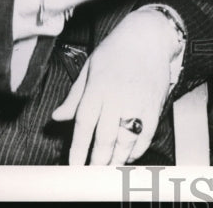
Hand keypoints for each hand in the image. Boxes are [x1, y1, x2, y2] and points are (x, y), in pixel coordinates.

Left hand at [51, 8, 182, 164]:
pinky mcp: (155, 105)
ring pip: (127, 140)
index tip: (73, 166)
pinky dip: (137, 150)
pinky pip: (146, 135)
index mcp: (98, 86)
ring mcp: (139, 102)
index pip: (84, 123)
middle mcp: (119, 96)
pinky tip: (128, 156)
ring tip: (108, 171)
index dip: (78, 148)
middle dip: (97, 160)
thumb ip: (75, 96)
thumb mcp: (89, 68)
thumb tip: (57, 117)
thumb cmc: (116, 50)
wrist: (149, 36)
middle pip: (105, 137)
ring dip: (116, 159)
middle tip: (91, 176)